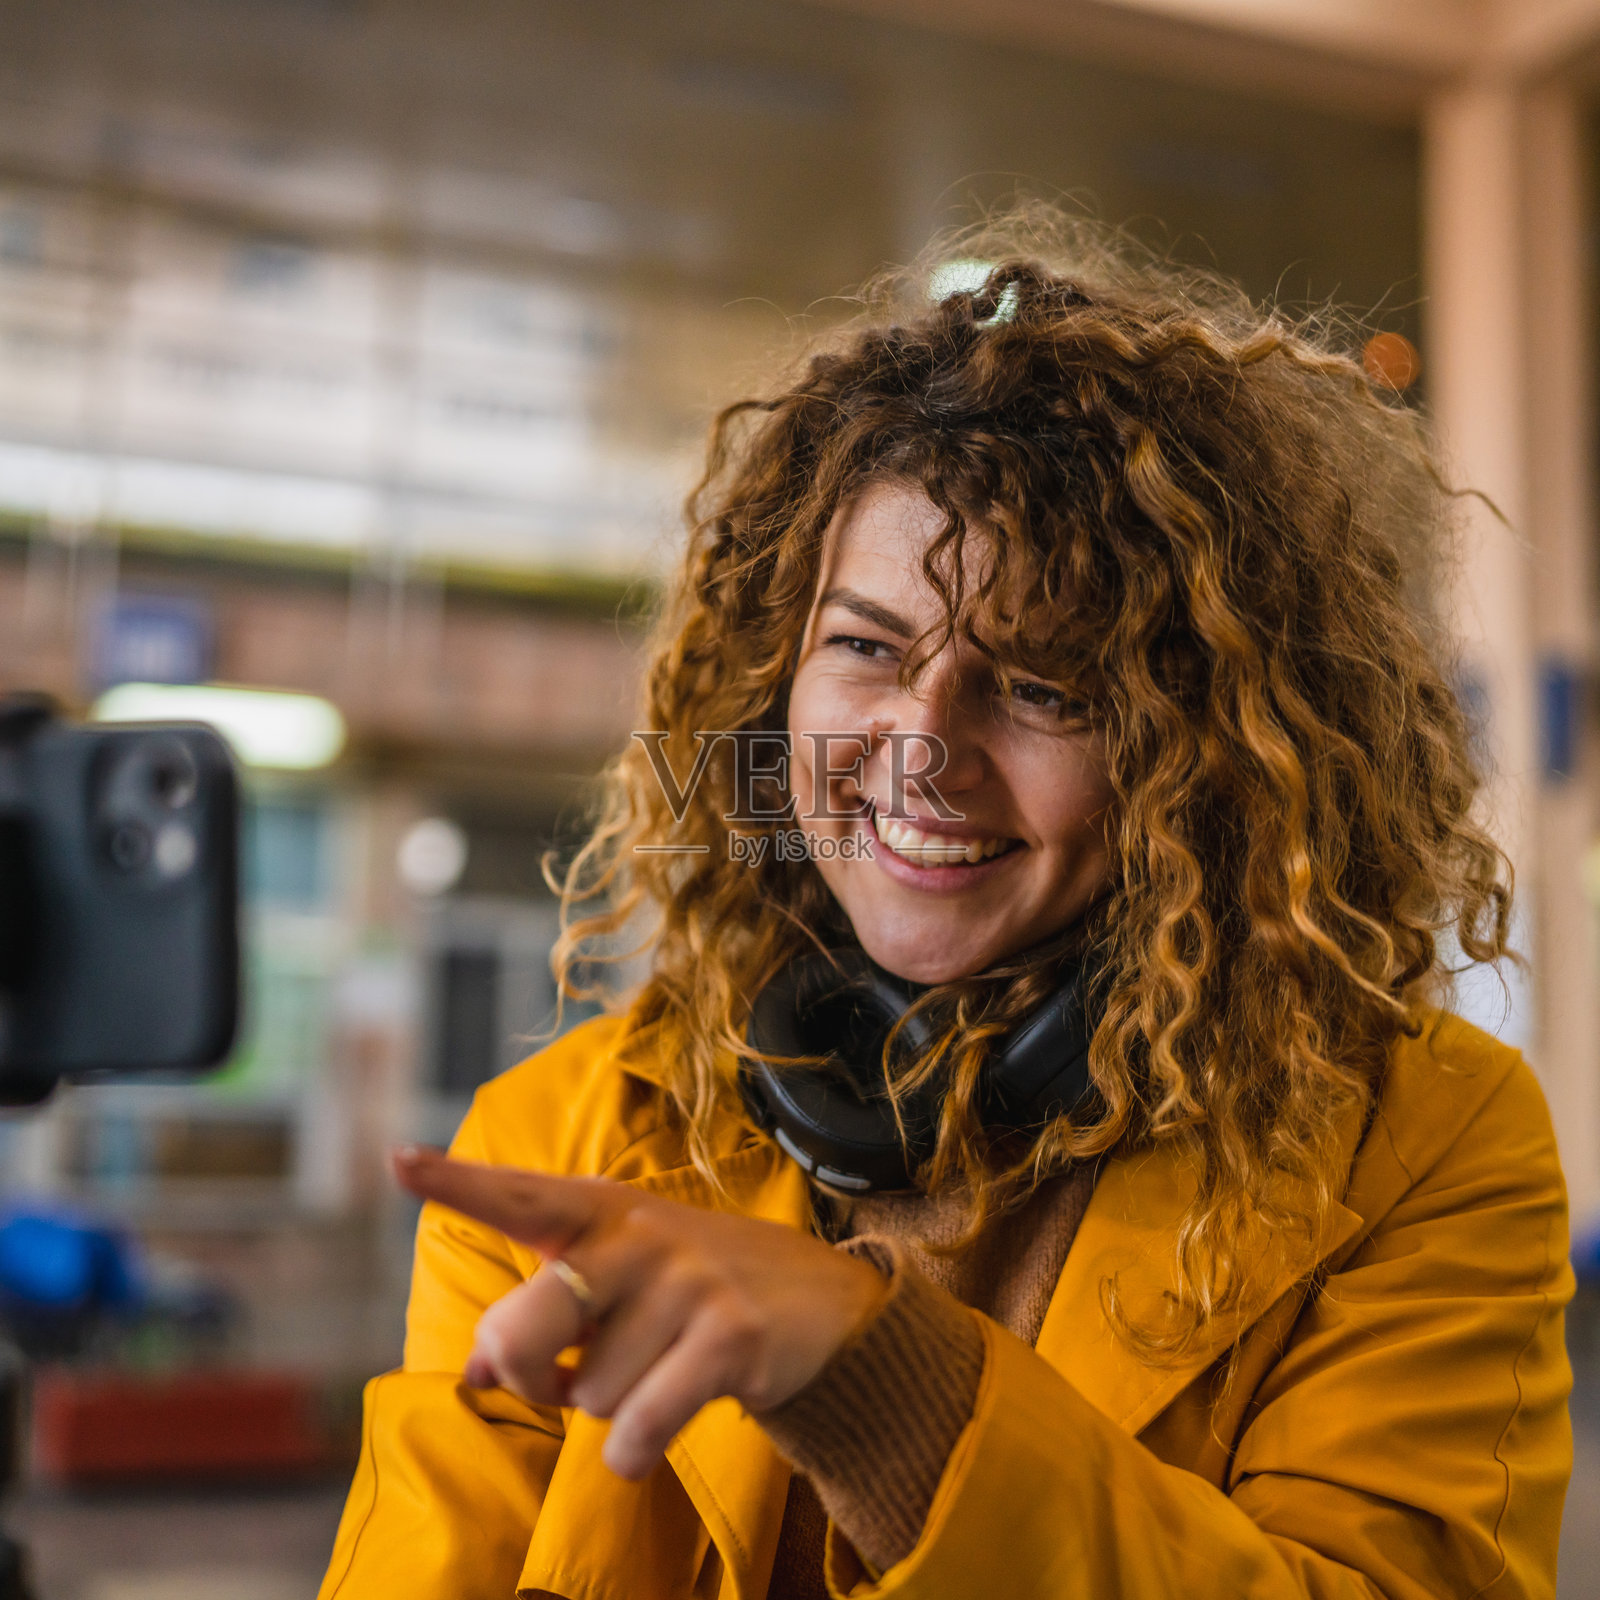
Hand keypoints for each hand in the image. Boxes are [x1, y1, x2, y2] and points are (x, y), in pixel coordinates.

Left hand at [393, 1145, 886, 1478]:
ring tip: (656, 1371)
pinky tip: (661, 1426)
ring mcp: (684, 1282)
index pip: (517, 1196)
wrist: (819, 1301)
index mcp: (600, 1213)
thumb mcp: (620, 1282)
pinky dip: (634, 1451)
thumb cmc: (692, 1292)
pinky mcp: (726, 1336)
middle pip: (519, 1328)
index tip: (396, 1160)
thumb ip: (543, 1314)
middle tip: (561, 1376)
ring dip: (609, 1409)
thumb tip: (469, 1373)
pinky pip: (637, 1430)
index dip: (455, 1182)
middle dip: (526, 1376)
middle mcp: (636, 1236)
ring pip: (585, 1396)